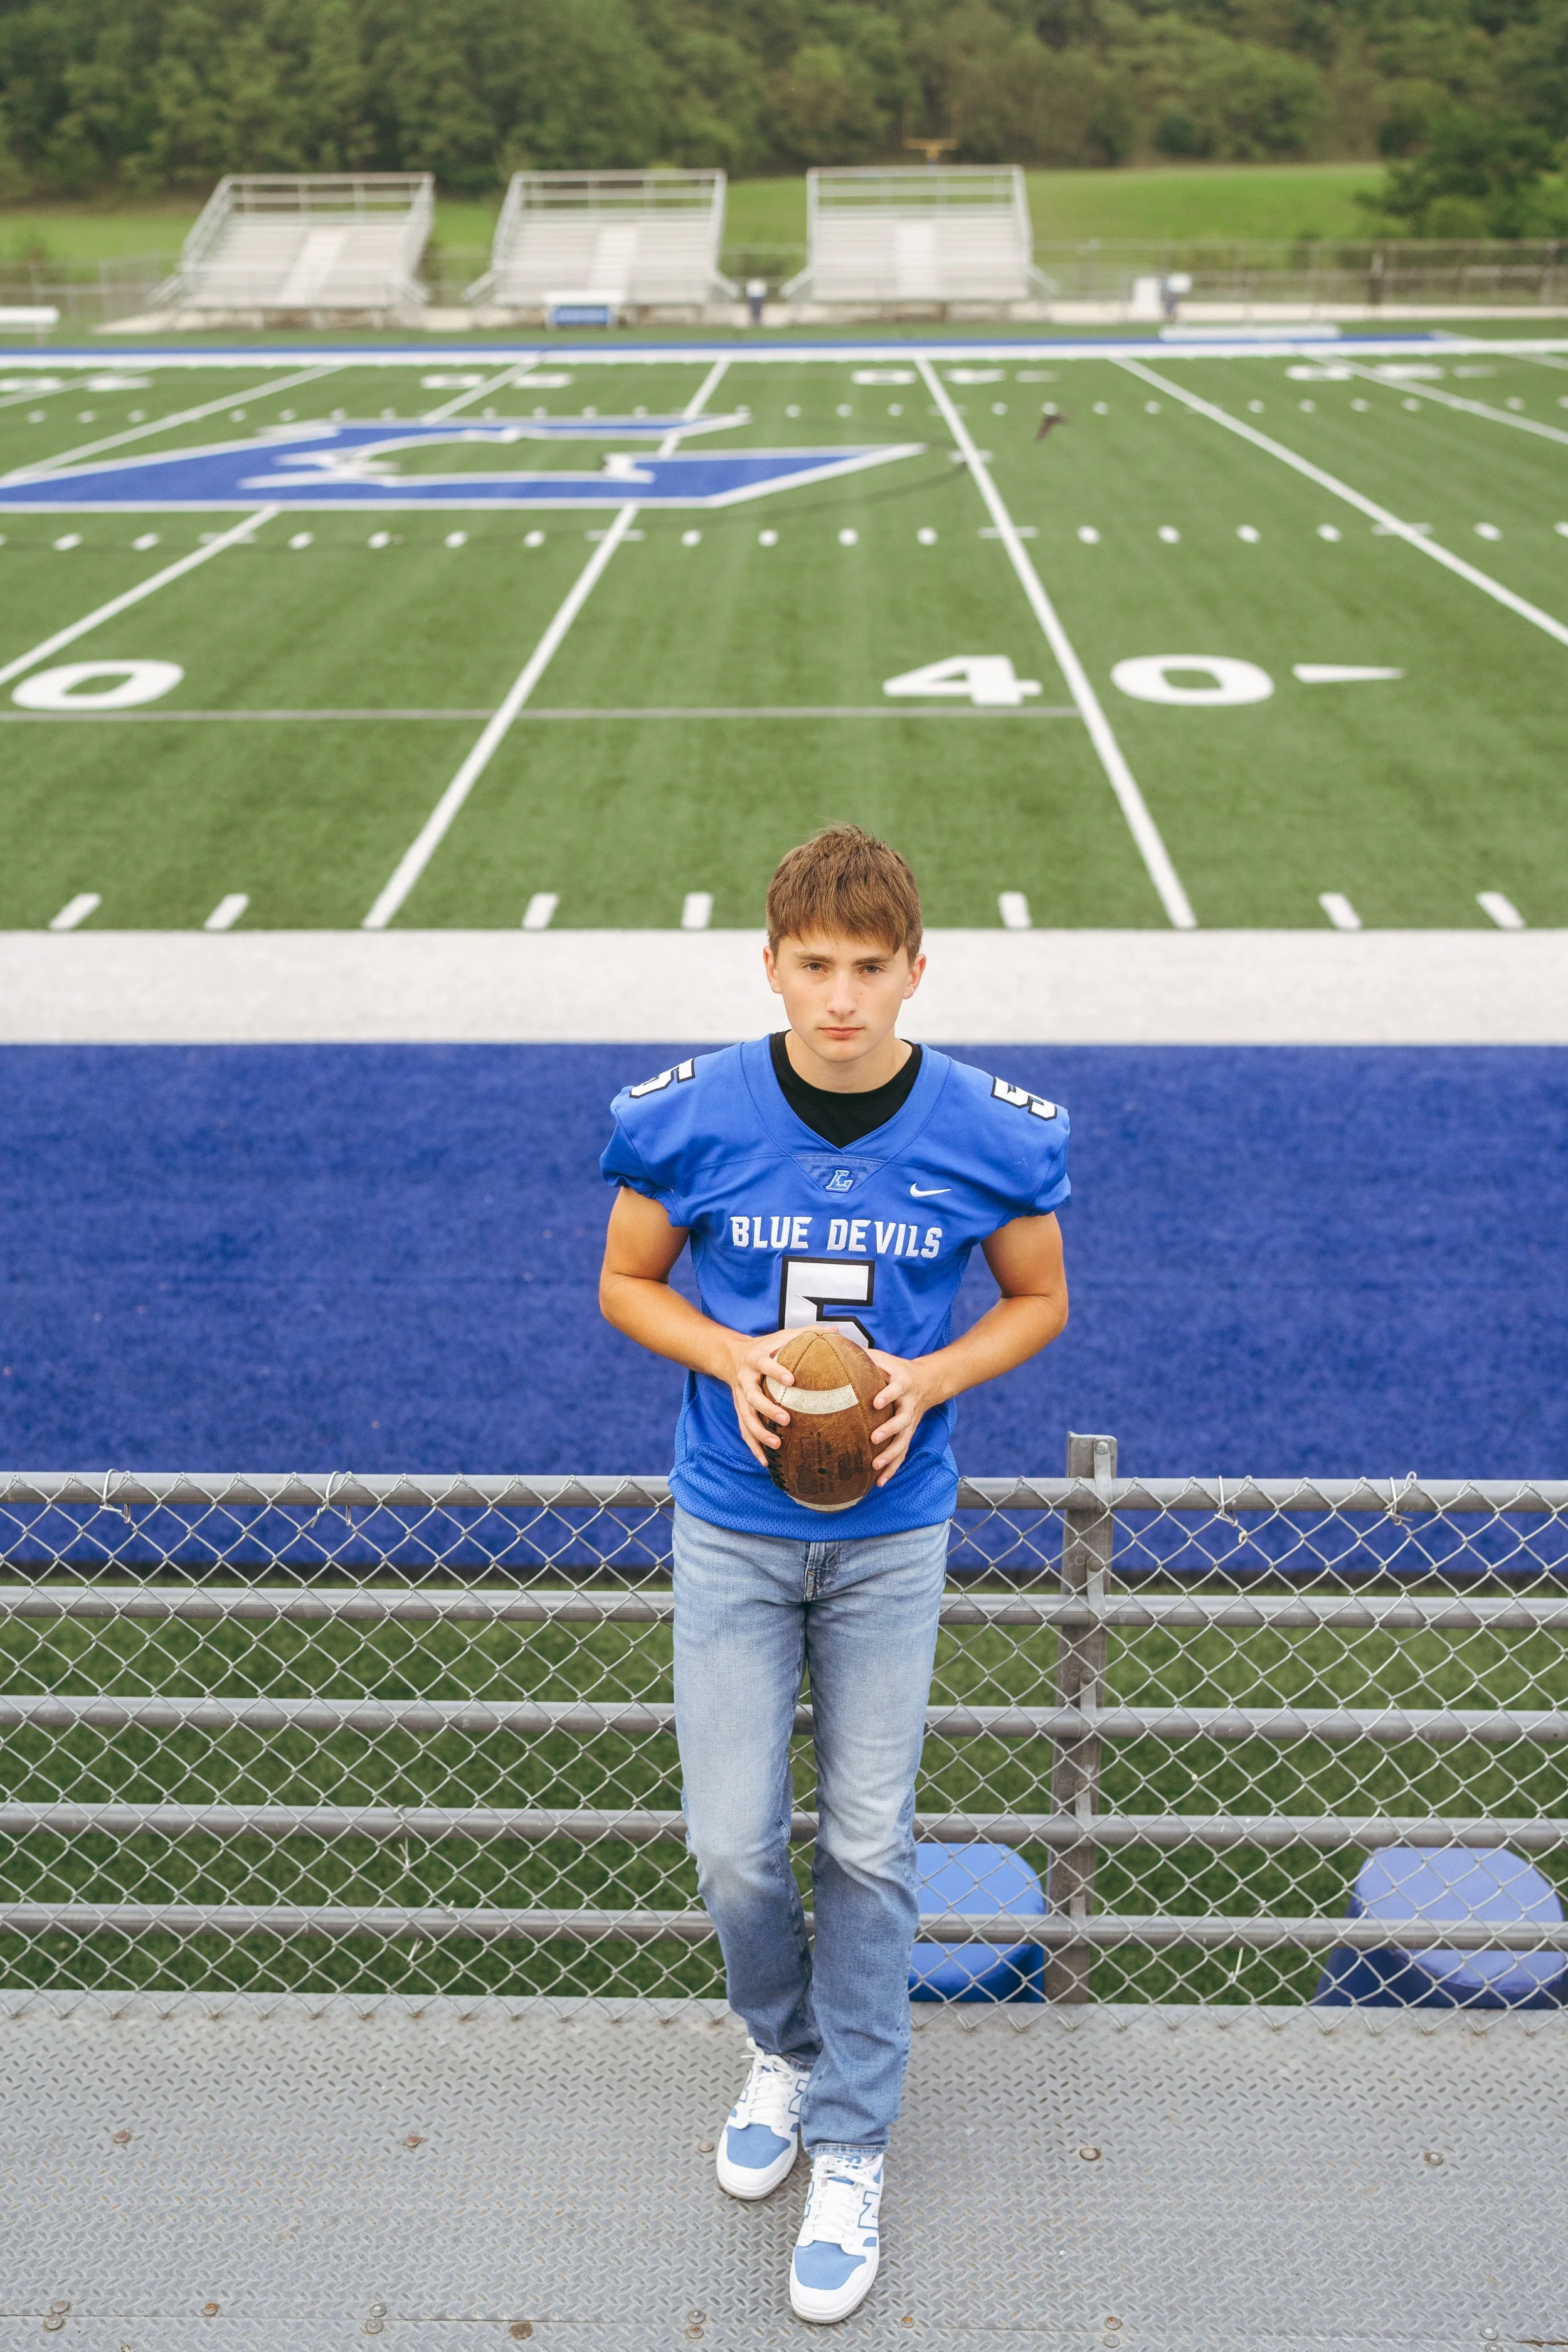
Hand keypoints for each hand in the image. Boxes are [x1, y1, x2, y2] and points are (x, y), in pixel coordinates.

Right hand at [725, 1329, 795, 1467]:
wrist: (731, 1356)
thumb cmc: (765, 1347)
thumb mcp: (781, 1335)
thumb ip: (806, 1333)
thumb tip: (836, 1330)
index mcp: (754, 1359)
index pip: (763, 1364)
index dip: (775, 1371)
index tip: (791, 1380)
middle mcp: (744, 1379)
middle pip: (751, 1397)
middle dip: (767, 1409)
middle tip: (787, 1419)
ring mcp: (739, 1398)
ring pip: (746, 1418)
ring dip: (759, 1433)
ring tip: (776, 1444)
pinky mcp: (739, 1411)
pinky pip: (744, 1431)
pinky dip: (754, 1447)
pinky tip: (766, 1462)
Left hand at [866, 1349, 939, 1484]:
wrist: (928, 1382)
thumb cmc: (897, 1369)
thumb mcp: (884, 1359)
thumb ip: (863, 1355)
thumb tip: (833, 1344)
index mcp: (902, 1383)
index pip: (896, 1389)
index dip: (888, 1395)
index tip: (876, 1402)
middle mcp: (908, 1404)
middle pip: (902, 1419)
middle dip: (889, 1430)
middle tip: (874, 1438)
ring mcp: (910, 1422)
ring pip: (903, 1441)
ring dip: (891, 1455)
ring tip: (876, 1465)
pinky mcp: (908, 1434)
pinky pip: (902, 1454)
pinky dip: (892, 1468)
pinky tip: (879, 1481)